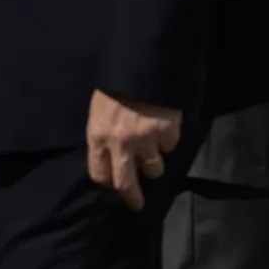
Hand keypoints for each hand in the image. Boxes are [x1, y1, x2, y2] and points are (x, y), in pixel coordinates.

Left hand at [85, 91, 181, 210]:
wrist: (143, 64)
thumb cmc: (115, 85)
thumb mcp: (99, 110)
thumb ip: (104, 133)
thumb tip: (113, 152)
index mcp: (98, 137)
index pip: (99, 174)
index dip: (108, 181)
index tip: (114, 183)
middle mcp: (120, 144)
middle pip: (125, 183)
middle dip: (133, 197)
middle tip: (138, 204)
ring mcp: (145, 139)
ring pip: (154, 168)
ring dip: (155, 164)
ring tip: (156, 152)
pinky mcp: (167, 131)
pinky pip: (171, 145)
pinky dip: (170, 139)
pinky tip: (166, 126)